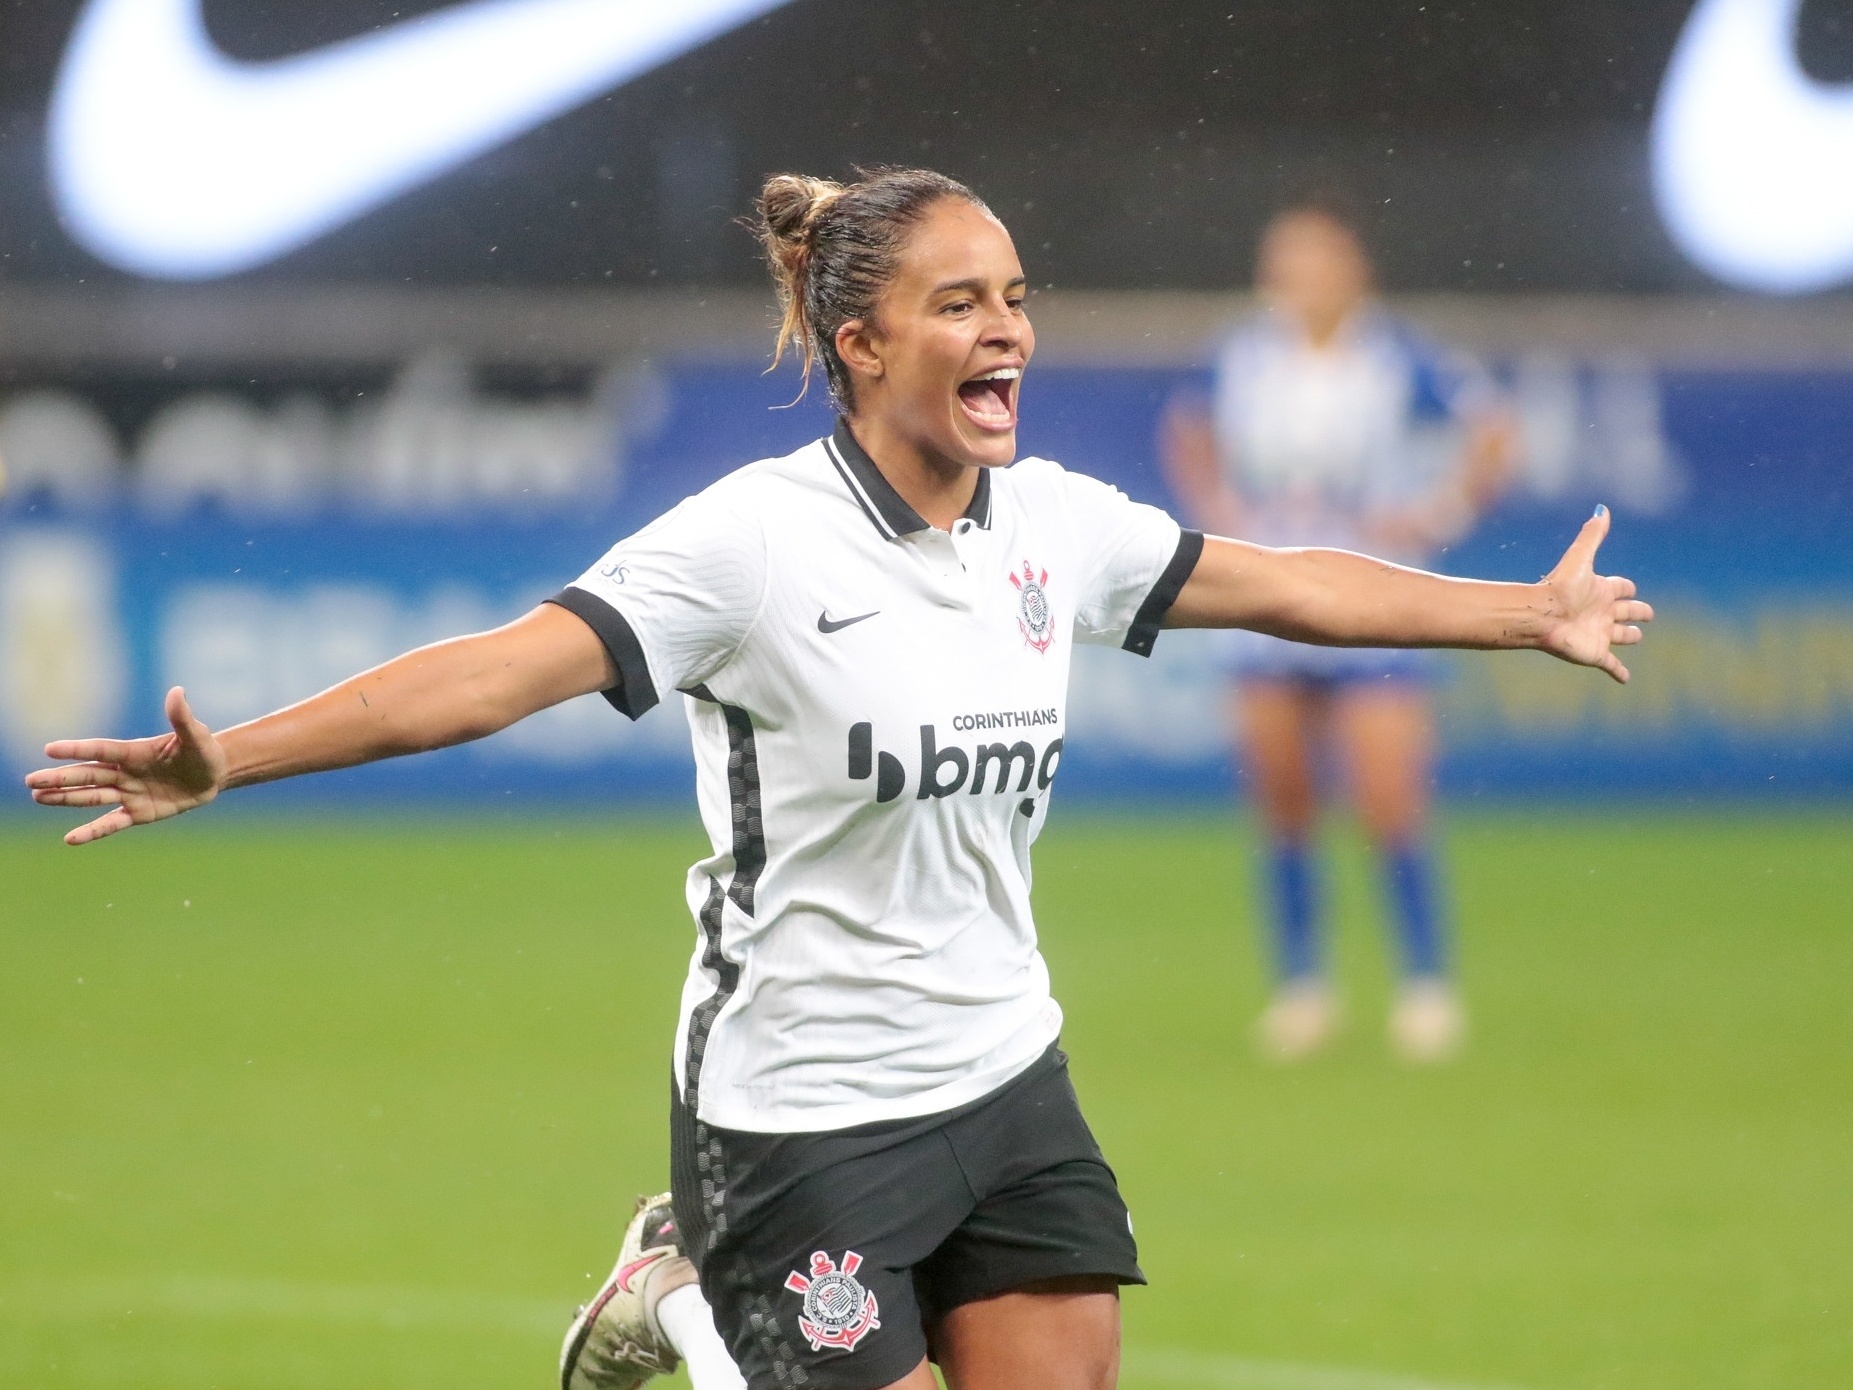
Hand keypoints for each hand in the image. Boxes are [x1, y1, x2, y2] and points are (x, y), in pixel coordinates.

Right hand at [25, 687, 227, 844]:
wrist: (214, 775)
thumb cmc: (203, 750)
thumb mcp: (196, 735)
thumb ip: (182, 717)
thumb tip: (177, 691)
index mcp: (134, 751)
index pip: (101, 750)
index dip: (77, 750)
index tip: (49, 749)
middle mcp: (126, 772)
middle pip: (88, 775)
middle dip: (61, 778)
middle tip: (31, 781)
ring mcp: (130, 793)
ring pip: (92, 797)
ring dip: (66, 798)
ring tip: (39, 797)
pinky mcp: (139, 813)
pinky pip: (112, 823)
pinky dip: (92, 832)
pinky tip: (70, 839)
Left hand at [1538, 506, 1653, 683]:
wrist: (1541, 616)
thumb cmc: (1559, 587)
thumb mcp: (1580, 558)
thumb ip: (1592, 535)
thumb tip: (1602, 508)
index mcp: (1600, 590)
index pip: (1622, 587)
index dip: (1627, 587)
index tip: (1629, 587)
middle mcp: (1602, 612)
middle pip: (1627, 611)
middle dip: (1637, 611)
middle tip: (1646, 613)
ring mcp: (1600, 633)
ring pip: (1622, 636)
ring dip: (1629, 637)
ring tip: (1635, 638)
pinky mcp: (1596, 653)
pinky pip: (1612, 666)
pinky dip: (1619, 672)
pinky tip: (1625, 679)